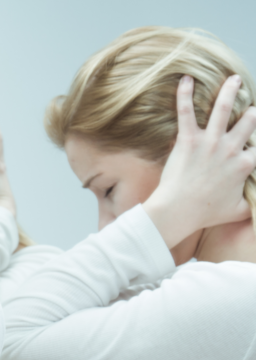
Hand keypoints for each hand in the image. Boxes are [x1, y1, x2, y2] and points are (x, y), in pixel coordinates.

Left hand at [143, 74, 255, 248]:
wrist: (178, 211)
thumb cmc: (206, 213)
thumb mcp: (239, 210)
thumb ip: (254, 203)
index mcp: (245, 165)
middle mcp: (231, 149)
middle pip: (249, 122)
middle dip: (252, 113)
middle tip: (252, 107)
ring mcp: (209, 142)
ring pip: (223, 109)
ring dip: (230, 91)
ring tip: (234, 79)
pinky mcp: (188, 140)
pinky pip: (186, 112)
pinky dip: (185, 94)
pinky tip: (186, 79)